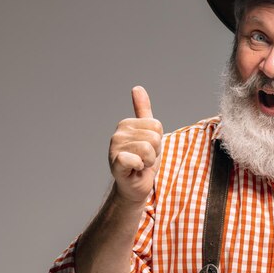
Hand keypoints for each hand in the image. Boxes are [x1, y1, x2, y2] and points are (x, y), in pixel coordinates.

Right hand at [108, 86, 162, 203]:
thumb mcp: (148, 132)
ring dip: (149, 161)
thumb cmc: (143, 159)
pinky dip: (139, 166)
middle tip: (145, 158)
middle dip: (155, 151)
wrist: (136, 185)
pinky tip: (135, 170)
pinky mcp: (116, 164)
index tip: (149, 148)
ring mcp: (115, 149)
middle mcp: (118, 134)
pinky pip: (134, 159)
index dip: (158, 140)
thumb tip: (137, 88)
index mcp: (126, 124)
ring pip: (148, 148)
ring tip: (141, 164)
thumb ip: (143, 110)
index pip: (156, 126)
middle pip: (154, 136)